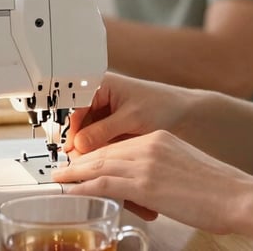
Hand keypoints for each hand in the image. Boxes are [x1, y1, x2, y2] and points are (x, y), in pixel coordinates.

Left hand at [53, 130, 252, 233]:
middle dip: (81, 162)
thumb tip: (146, 186)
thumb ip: (161, 170)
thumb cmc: (218, 188)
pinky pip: (105, 182)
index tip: (82, 163)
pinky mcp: (146, 183)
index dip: (97, 154)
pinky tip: (71, 192)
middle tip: (61, 171)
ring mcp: (147, 163)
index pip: (119, 144)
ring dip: (75, 174)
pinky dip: (84, 187)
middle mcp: (151, 145)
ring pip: (101, 165)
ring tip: (59, 181)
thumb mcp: (185, 168)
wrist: (238, 195)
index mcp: (160, 138)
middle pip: (106, 151)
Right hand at [63, 72, 192, 157]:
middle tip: (76, 164)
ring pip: (84, 134)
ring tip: (87, 167)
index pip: (74, 107)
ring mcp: (103, 113)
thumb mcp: (132, 118)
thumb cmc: (162, 105)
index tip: (69, 150)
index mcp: (100, 84)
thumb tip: (77, 145)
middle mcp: (98, 97)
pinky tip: (98, 164)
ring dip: (86, 150)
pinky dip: (96, 152)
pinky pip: (95, 141)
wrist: (184, 113)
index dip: (70, 130)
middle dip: (77, 143)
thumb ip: (103, 131)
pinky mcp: (110, 127)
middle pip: (77, 123)